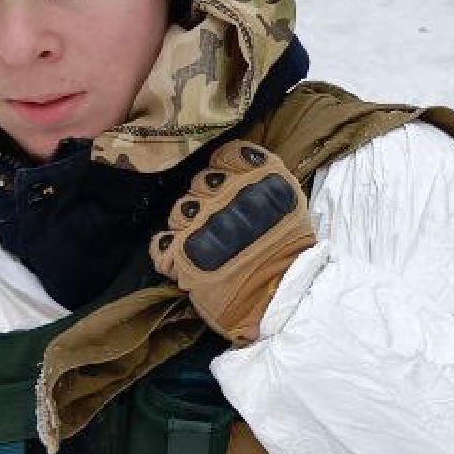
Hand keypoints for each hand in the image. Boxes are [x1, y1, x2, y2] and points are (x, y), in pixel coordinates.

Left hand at [150, 141, 316, 344]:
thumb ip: (267, 189)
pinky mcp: (182, 252)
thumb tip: (241, 179)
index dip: (223, 169)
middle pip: (200, 182)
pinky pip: (162, 244)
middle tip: (217, 221)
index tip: (228, 184)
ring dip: (186, 226)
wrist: (282, 297)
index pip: (227, 156)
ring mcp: (202, 220)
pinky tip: (181, 261)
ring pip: (179, 211)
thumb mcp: (291, 210)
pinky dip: (168, 253)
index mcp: (260, 178)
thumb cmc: (291, 256)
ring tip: (201, 244)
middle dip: (205, 199)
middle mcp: (227, 192)